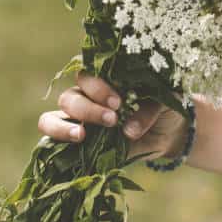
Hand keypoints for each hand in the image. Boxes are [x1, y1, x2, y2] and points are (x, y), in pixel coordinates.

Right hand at [36, 72, 189, 160]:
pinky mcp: (77, 143)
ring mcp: (78, 121)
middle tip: (112, 120)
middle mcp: (86, 97)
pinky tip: (76, 145)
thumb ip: (147, 111)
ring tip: (82, 135)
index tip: (118, 102)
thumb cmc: (164, 106)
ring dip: (63, 126)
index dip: (97, 88)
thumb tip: (128, 131)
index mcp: (104, 79)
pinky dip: (58, 141)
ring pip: (51, 117)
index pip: (86, 75)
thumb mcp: (164, 102)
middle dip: (88, 109)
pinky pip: (53, 140)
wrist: (170, 131)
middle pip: (69, 98)